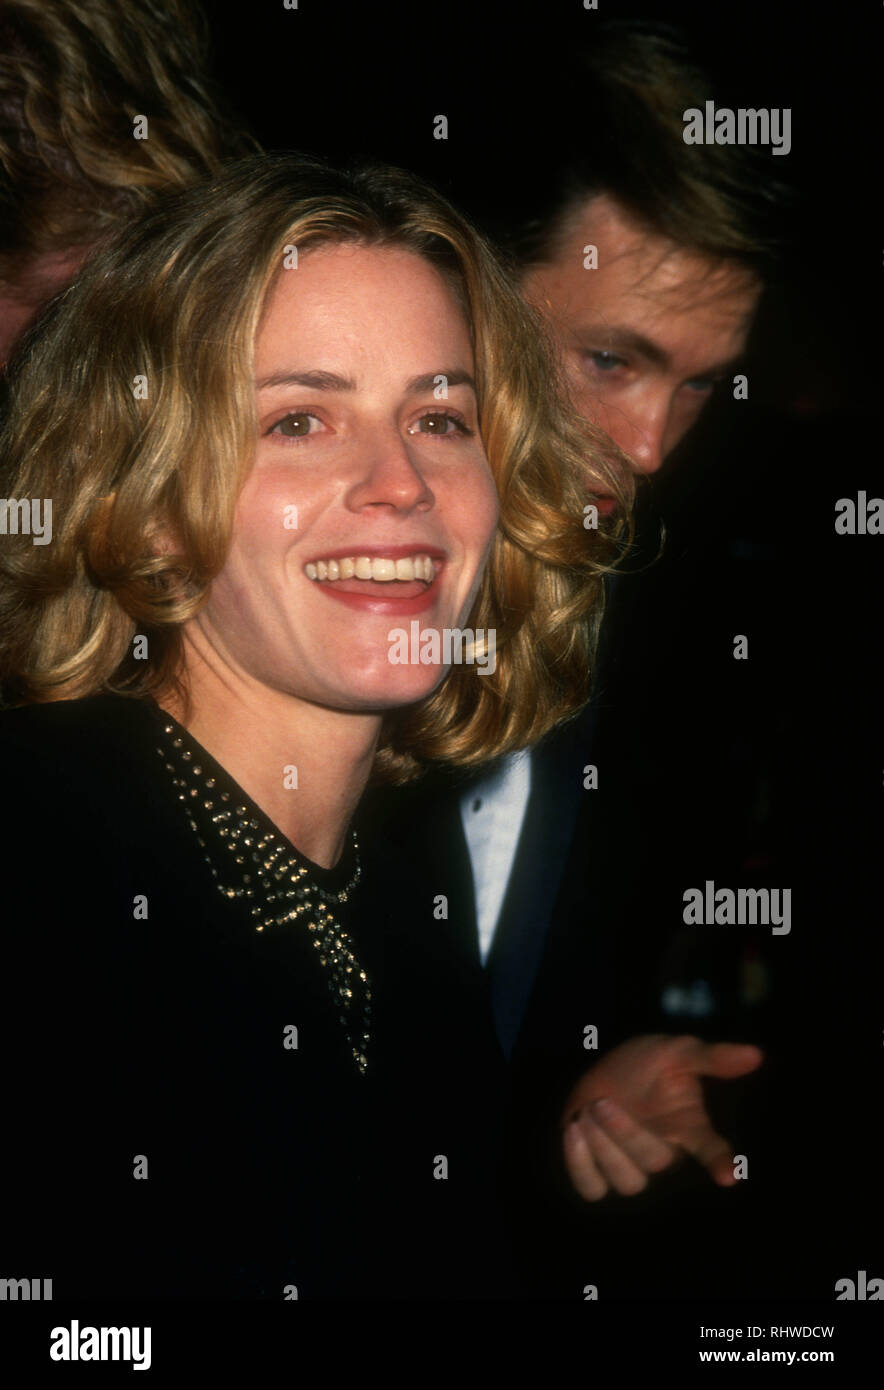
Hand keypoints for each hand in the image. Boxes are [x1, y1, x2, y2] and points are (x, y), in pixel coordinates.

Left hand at [562, 1034, 762, 1200]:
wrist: (602, 1070)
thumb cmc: (646, 1064)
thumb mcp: (676, 1052)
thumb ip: (710, 1058)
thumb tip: (756, 1054)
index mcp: (687, 1126)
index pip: (710, 1148)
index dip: (720, 1162)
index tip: (728, 1176)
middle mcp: (664, 1152)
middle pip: (656, 1163)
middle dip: (626, 1134)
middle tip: (603, 1104)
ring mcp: (632, 1167)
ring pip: (627, 1183)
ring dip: (603, 1149)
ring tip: (585, 1114)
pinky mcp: (599, 1174)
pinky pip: (592, 1189)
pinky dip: (580, 1165)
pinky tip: (573, 1131)